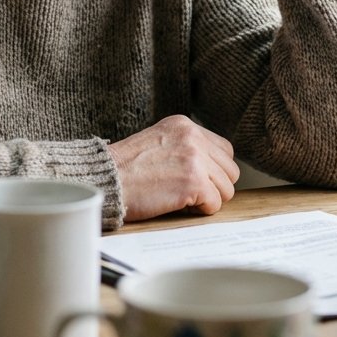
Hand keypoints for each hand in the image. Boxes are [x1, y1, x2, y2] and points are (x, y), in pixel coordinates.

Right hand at [107, 115, 239, 221]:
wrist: (106, 179)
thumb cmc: (126, 168)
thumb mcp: (159, 141)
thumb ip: (185, 146)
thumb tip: (213, 167)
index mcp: (185, 125)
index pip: (224, 150)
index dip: (213, 170)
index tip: (195, 179)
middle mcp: (193, 137)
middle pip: (230, 170)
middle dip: (214, 186)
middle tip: (189, 192)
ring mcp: (195, 159)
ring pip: (227, 189)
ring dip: (208, 199)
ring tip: (181, 197)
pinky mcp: (194, 182)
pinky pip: (215, 204)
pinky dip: (200, 210)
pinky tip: (179, 204)